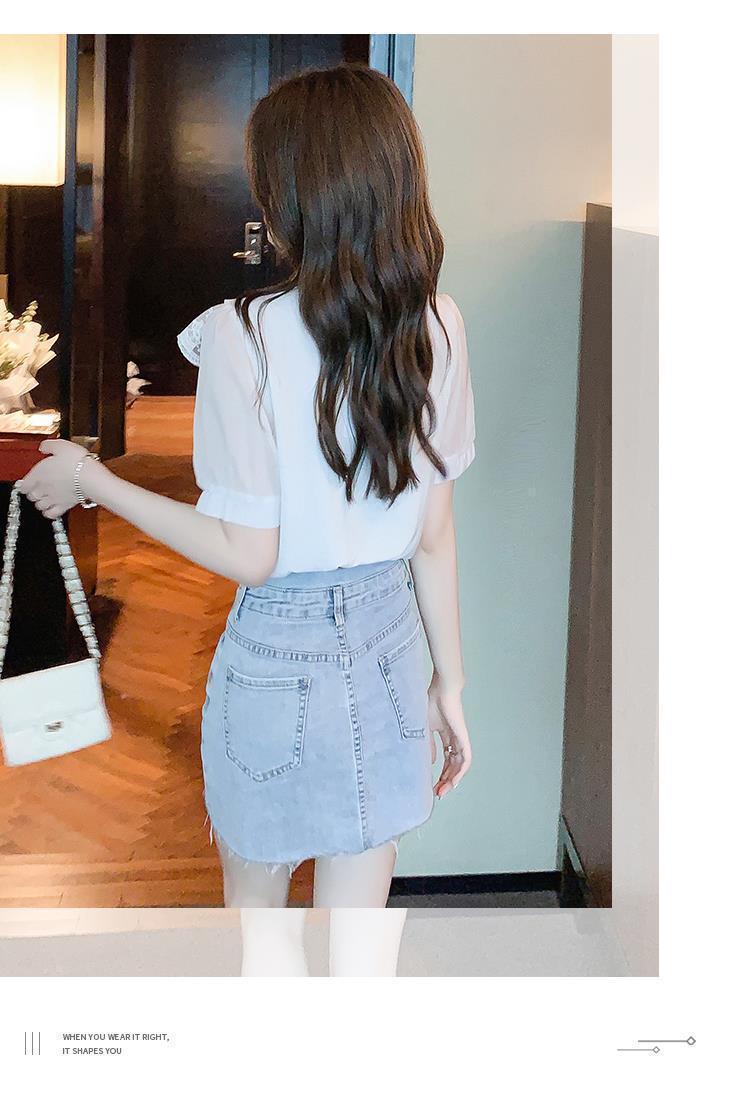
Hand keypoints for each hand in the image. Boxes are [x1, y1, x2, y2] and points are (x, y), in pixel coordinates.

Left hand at [16, 439, 90, 518]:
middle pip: (31, 496)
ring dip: (41, 502)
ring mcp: (53, 499)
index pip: (24, 485)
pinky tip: (53, 509)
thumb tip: (43, 447)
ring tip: (45, 498)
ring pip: (39, 506)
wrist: (90, 478)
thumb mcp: (61, 446)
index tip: (28, 482)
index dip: (25, 483)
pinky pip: (51, 514)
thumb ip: (48, 446)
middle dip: (34, 493)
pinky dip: (49, 513)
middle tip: (38, 488)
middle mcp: (43, 488)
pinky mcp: (64, 506)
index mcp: (38, 474)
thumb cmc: (76, 463)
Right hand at [428, 677, 471, 797]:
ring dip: (452, 780)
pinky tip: (454, 781)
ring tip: (443, 791)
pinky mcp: (463, 739)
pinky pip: (466, 759)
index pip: (445, 760)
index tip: (433, 785)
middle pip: (453, 766)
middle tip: (438, 793)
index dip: (440, 773)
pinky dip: (461, 771)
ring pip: (459, 766)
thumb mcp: (426, 728)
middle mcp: (454, 740)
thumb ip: (429, 745)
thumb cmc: (432, 702)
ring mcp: (460, 740)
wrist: (443, 690)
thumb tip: (430, 762)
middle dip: (445, 780)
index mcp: (446, 737)